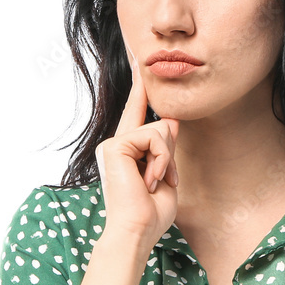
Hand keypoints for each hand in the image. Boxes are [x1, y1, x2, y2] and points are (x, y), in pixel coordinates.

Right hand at [95, 46, 179, 248]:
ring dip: (167, 160)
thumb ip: (166, 147)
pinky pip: (154, 137)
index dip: (140, 82)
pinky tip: (149, 181)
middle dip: (170, 153)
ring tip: (153, 183)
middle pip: (162, 124)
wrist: (136, 231)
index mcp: (128, 150)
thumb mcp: (166, 175)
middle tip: (158, 183)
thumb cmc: (151, 213)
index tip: (139, 54)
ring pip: (161, 130)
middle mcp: (118, 142)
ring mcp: (114, 143)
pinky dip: (160, 161)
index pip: (138, 109)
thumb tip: (169, 119)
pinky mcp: (116, 145)